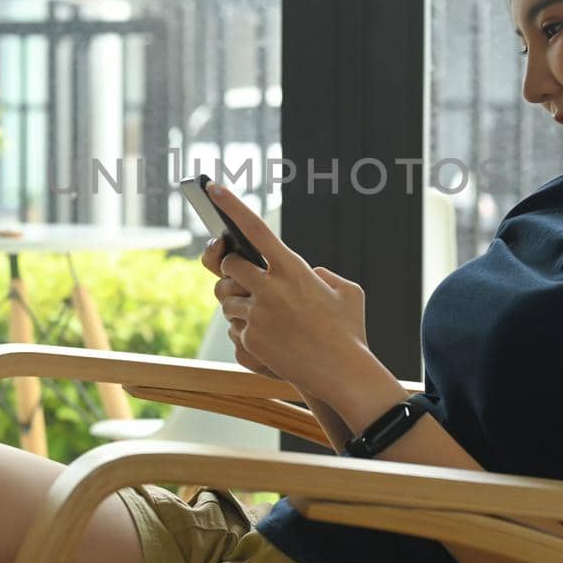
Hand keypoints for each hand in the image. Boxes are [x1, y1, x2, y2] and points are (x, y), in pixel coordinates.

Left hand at [194, 184, 370, 392]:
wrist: (343, 374)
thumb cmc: (349, 332)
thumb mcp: (347, 291)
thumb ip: (324, 274)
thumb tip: (310, 273)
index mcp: (294, 269)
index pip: (256, 229)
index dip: (232, 206)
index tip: (214, 188)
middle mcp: (271, 288)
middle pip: (230, 266)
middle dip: (232, 271)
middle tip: (245, 278)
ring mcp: (258, 315)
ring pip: (227, 299)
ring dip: (239, 304)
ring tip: (266, 316)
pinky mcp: (250, 339)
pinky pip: (234, 328)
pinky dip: (247, 331)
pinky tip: (271, 340)